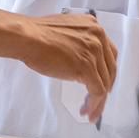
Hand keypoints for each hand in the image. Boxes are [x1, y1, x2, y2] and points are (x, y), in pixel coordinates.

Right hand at [0, 10, 117, 121]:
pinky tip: (87, 111)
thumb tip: (79, 58)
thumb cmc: (36, 34)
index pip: (109, 53)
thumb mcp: (65, 30)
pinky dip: (95, 104)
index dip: (107, 70)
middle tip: (98, 98)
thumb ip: (78, 41)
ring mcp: (94, 53)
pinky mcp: (87, 68)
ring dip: (99, 100)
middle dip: (105, 86)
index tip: (103, 80)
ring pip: (104, 82)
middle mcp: (98, 37)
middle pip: (110, 68)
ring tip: (90, 110)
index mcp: (93, 26)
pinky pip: (97, 92)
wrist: (28, 37)